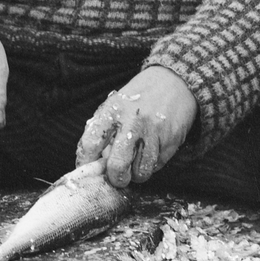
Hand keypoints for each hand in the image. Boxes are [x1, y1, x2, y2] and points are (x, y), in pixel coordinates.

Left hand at [76, 66, 197, 187]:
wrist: (174, 82)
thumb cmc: (139, 97)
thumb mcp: (116, 104)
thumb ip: (104, 131)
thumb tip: (97, 163)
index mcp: (112, 111)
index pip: (90, 143)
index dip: (85, 161)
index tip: (88, 168)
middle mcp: (132, 122)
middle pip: (117, 165)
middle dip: (116, 178)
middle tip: (116, 176)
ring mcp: (153, 132)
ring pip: (140, 172)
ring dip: (136, 174)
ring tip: (135, 163)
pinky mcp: (171, 141)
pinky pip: (157, 166)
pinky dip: (151, 165)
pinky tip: (150, 152)